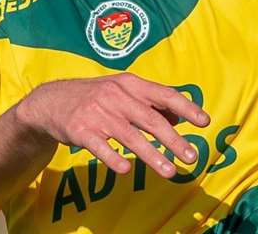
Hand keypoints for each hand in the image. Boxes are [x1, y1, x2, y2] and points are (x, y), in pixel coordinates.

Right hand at [15, 74, 209, 178]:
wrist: (52, 102)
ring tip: (170, 171)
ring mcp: (98, 114)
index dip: (186, 107)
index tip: (204, 121)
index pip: (164, 94)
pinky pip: (101, 147)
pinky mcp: (81, 131)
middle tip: (192, 157)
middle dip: (174, 140)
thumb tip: (178, 118)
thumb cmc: (96, 97)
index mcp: (131, 84)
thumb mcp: (123, 91)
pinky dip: (114, 158)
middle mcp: (117, 97)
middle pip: (151, 120)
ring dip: (152, 156)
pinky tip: (127, 169)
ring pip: (130, 137)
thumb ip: (150, 102)